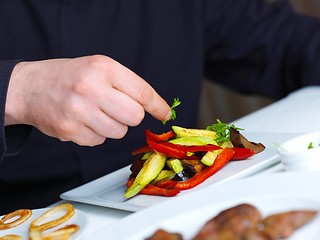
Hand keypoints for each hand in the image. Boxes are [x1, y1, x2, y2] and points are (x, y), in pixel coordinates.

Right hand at [5, 55, 170, 145]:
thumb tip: (156, 107)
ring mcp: (79, 111)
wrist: (32, 87)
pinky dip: (96, 134)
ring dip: (112, 125)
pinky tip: (83, 121)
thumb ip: (127, 85)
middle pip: (134, 116)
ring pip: (118, 132)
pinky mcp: (70, 131)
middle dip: (131, 116)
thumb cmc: (71, 77)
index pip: (142, 92)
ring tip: (95, 112)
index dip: (158, 106)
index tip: (165, 113)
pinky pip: (99, 141)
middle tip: (117, 108)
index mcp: (103, 68)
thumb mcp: (100, 68)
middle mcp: (91, 89)